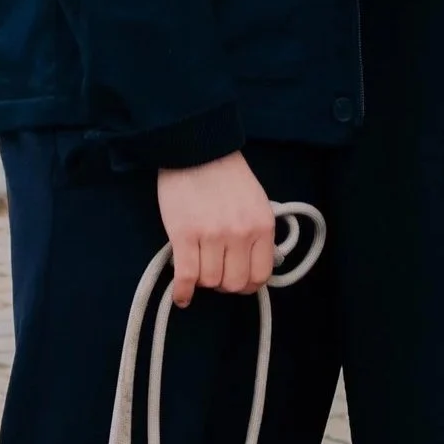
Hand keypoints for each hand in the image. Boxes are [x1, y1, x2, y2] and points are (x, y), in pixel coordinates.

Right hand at [158, 152, 276, 304]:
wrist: (196, 148)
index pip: (261, 274)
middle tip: (216, 273)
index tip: (238, 280)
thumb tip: (255, 264)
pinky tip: (181, 296)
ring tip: (198, 269)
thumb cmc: (225, 173)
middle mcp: (241, 233)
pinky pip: (186, 276)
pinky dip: (183, 292)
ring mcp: (212, 236)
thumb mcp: (256, 201)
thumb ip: (258, 232)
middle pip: (234, 282)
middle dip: (225, 284)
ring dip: (203, 281)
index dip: (247, 284)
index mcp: (262, 225)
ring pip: (210, 282)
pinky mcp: (184, 235)